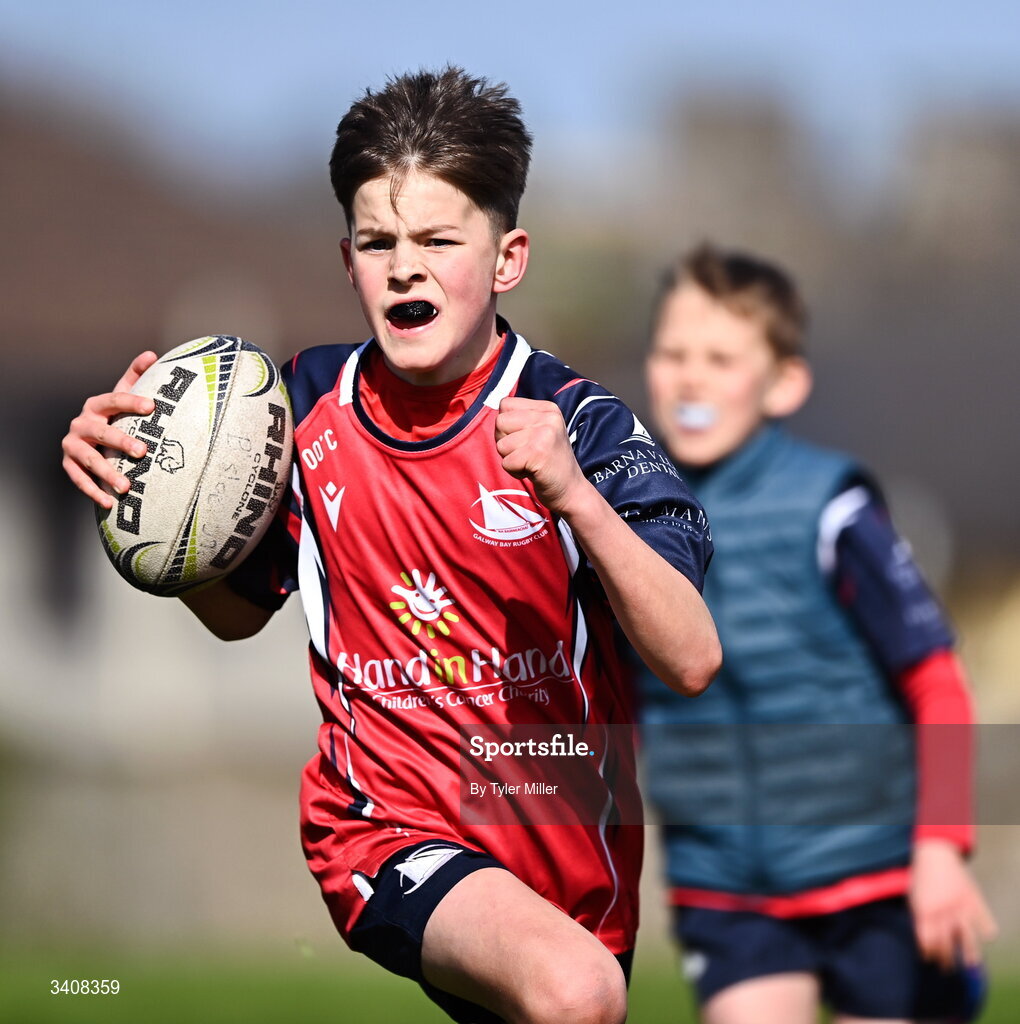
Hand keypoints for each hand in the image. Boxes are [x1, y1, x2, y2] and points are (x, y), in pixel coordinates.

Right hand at [61, 351, 158, 507]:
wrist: (92, 437)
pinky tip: (108, 502)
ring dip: (107, 473)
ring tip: (127, 486)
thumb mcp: (124, 395)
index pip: (114, 399)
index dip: (132, 402)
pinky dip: (93, 491)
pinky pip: (79, 479)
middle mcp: (81, 423)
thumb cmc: (116, 416)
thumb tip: (152, 355)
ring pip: (89, 459)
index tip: (152, 406)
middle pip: (102, 432)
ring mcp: (73, 444)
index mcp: (97, 404)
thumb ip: (136, 376)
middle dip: (122, 442)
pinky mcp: (69, 464)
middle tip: (143, 452)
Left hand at [494, 397, 587, 514]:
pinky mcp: (538, 453)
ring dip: (511, 459)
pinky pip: (506, 462)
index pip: (505, 404)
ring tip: (530, 462)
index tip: (524, 440)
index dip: (507, 426)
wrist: (571, 489)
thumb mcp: (539, 432)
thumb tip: (496, 416)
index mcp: (547, 408)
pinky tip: (532, 471)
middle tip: (526, 453)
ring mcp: (544, 434)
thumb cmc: (548, 462)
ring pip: (501, 444)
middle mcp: (548, 417)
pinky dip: (514, 471)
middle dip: (505, 442)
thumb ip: (520, 420)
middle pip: (500, 422)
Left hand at [909, 838, 996, 969]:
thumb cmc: (922, 878)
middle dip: (948, 960)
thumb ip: (920, 919)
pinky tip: (986, 936)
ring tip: (970, 964)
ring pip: (968, 939)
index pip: (928, 942)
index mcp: (925, 911)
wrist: (935, 854)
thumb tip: (926, 944)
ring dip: (970, 954)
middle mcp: (943, 912)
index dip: (930, 954)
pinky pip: (985, 922)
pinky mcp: (974, 900)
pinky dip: (988, 930)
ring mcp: (960, 907)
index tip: (932, 961)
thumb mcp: (914, 898)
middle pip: (948, 944)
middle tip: (949, 969)